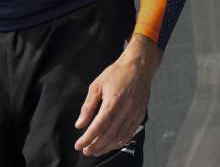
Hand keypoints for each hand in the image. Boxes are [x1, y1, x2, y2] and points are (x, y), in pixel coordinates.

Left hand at [73, 34, 161, 156]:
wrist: (138, 67)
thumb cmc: (116, 74)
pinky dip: (120, 141)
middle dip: (96, 145)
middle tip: (86, 152)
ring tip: (96, 151)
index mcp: (113, 101)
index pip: (98, 126)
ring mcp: (135, 113)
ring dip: (107, 146)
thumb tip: (80, 124)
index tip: (79, 145)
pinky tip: (112, 145)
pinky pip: (130, 133)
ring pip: (120, 136)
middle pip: (109, 134)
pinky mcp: (140, 115)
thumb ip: (88, 107)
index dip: (88, 138)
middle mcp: (125, 110)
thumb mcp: (96, 86)